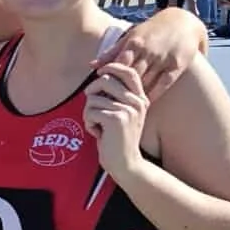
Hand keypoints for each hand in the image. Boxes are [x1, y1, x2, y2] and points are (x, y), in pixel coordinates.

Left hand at [83, 62, 150, 184]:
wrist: (125, 163)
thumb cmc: (116, 138)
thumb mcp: (121, 113)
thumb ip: (114, 96)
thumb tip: (99, 73)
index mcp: (140, 98)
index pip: (128, 72)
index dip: (112, 66)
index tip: (99, 71)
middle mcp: (137, 102)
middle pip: (105, 80)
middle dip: (92, 93)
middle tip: (93, 109)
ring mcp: (128, 110)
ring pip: (93, 98)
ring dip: (89, 113)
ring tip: (99, 126)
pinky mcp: (116, 119)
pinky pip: (90, 111)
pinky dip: (89, 123)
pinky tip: (99, 134)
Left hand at [97, 7, 199, 101]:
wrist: (183, 22)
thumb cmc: (151, 31)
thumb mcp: (131, 36)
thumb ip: (112, 52)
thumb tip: (91, 66)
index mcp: (134, 43)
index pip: (118, 65)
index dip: (110, 79)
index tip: (103, 91)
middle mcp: (148, 51)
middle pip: (130, 75)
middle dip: (121, 89)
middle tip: (111, 104)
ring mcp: (163, 59)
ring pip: (146, 81)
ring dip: (135, 94)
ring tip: (125, 106)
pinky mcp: (177, 65)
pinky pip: (163, 83)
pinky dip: (154, 94)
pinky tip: (145, 102)